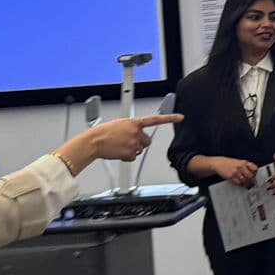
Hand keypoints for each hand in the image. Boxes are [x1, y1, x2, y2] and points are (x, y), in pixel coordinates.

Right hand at [59, 114, 182, 174]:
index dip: (169, 119)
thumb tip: (138, 133)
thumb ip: (132, 127)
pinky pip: (134, 156)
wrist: (94, 142)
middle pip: (147, 141)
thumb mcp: (120, 124)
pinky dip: (128, 156)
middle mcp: (136, 133)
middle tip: (128, 141)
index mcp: (134, 122)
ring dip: (133, 149)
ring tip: (119, 146)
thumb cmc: (103, 132)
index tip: (180, 118)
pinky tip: (118, 152)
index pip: (155, 120)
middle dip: (141, 142)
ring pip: (140, 149)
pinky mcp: (130, 153)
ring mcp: (134, 143)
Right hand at [214, 157, 259, 187]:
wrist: (219, 163)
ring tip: (245, 182)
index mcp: (244, 162)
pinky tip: (239, 182)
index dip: (256, 173)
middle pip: (250, 176)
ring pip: (245, 181)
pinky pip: (238, 183)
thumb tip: (254, 172)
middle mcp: (240, 167)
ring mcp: (235, 172)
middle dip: (251, 179)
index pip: (254, 168)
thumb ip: (247, 166)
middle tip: (251, 181)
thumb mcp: (239, 161)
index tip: (256, 175)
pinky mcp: (230, 177)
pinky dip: (240, 184)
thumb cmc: (229, 163)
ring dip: (246, 183)